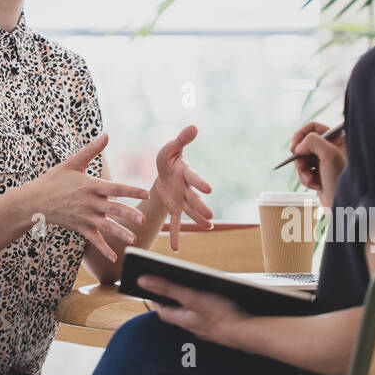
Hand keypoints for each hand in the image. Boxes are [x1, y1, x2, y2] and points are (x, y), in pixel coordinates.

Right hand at [30, 133, 149, 261]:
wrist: (34, 201)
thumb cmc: (54, 179)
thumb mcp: (72, 163)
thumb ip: (91, 150)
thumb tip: (106, 134)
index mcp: (90, 186)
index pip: (114, 188)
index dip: (130, 190)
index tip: (145, 192)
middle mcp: (89, 203)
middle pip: (113, 209)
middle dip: (129, 214)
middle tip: (143, 219)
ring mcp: (84, 217)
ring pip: (106, 227)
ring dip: (120, 233)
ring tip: (134, 240)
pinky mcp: (79, 228)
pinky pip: (94, 241)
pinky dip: (103, 249)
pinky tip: (114, 258)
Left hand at [136, 275, 249, 351]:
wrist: (251, 334)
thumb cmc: (223, 315)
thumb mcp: (192, 296)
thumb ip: (168, 288)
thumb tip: (143, 281)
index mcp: (184, 320)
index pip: (162, 311)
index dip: (155, 298)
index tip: (151, 288)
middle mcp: (194, 328)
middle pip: (178, 314)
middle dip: (173, 300)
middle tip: (171, 286)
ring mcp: (208, 330)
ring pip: (194, 317)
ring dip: (191, 305)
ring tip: (193, 289)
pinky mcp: (222, 329)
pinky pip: (210, 319)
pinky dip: (207, 310)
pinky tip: (216, 302)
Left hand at [154, 125, 213, 251]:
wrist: (164, 171)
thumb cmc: (169, 158)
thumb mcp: (171, 148)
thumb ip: (182, 139)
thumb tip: (194, 126)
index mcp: (186, 173)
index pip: (194, 178)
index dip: (200, 183)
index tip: (208, 189)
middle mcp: (187, 188)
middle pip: (194, 199)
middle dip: (201, 207)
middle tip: (210, 217)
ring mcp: (182, 199)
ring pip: (190, 211)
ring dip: (197, 219)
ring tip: (209, 227)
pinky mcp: (174, 207)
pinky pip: (176, 222)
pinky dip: (176, 235)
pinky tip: (176, 249)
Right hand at [289, 121, 346, 209]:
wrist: (345, 206)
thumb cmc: (342, 181)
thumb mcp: (329, 155)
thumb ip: (313, 142)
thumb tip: (299, 146)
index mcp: (339, 140)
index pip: (314, 127)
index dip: (301, 135)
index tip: (294, 147)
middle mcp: (333, 149)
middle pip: (306, 143)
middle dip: (301, 157)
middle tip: (300, 165)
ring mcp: (326, 162)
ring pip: (303, 158)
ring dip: (302, 170)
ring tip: (310, 179)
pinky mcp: (320, 174)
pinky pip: (305, 171)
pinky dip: (306, 178)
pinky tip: (315, 185)